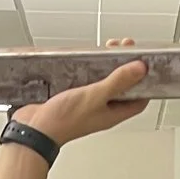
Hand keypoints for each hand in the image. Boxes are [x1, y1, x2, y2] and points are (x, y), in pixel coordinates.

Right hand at [13, 37, 149, 146]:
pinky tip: (86, 58)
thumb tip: (140, 69)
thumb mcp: (96, 96)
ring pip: (103, 82)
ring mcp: (86, 104)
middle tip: (124, 48)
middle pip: (122, 87)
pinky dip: (88, 68)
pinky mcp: (71, 97)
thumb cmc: (63, 120)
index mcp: (113, 114)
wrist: (34, 129)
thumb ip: (118, 81)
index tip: (145, 63)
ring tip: (107, 48)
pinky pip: (85, 81)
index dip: (145, 82)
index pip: (139, 100)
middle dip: (125, 67)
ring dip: (107, 65)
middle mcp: (102, 110)